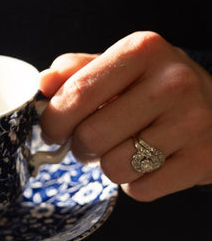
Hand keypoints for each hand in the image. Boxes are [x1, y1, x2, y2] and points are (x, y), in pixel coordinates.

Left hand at [38, 31, 211, 200]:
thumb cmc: (160, 87)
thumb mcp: (123, 66)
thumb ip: (79, 72)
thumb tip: (44, 83)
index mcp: (143, 50)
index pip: (77, 94)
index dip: (54, 121)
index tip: (53, 131)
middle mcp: (171, 82)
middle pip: (91, 136)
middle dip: (82, 147)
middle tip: (93, 142)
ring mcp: (191, 122)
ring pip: (114, 168)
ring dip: (110, 166)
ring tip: (126, 150)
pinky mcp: (202, 159)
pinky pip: (141, 190)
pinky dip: (137, 184)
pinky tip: (151, 163)